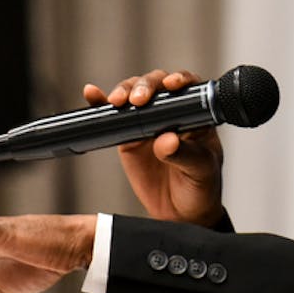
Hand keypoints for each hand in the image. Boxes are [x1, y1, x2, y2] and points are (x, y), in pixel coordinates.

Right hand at [82, 69, 226, 226]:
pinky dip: (101, 104)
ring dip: (124, 91)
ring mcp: (149, 123)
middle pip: (157, 85)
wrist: (181, 213)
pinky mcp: (129, 138)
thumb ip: (184, 155)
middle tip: (138, 99)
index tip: (170, 84)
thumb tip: (166, 141)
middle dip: (146, 86)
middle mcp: (172, 114)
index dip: (179, 79)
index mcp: (196, 116)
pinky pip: (114, 117)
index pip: (190, 87)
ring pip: (134, 95)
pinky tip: (92, 95)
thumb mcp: (199, 171)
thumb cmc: (200, 187)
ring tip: (117, 102)